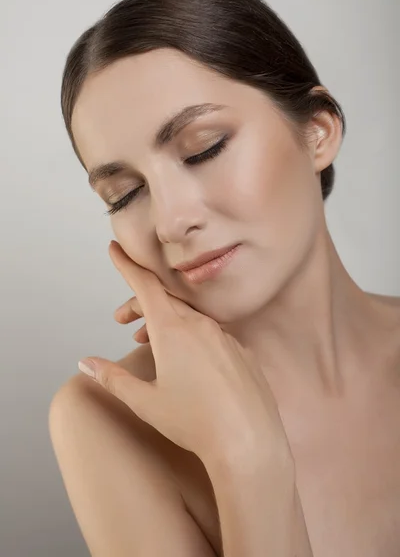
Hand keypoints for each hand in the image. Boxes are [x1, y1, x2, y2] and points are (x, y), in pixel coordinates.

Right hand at [78, 240, 291, 463]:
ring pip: (189, 317)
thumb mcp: (145, 401)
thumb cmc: (195, 423)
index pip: (144, 286)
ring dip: (165, 322)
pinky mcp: (242, 352)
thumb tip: (86, 362)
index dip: (126, 266)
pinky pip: (212, 333)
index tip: (115, 248)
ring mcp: (225, 337)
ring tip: (147, 340)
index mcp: (173, 330)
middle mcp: (201, 325)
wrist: (248, 443)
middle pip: (165, 301)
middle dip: (140, 305)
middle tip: (121, 319)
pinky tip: (188, 358)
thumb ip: (113, 377)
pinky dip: (193, 335)